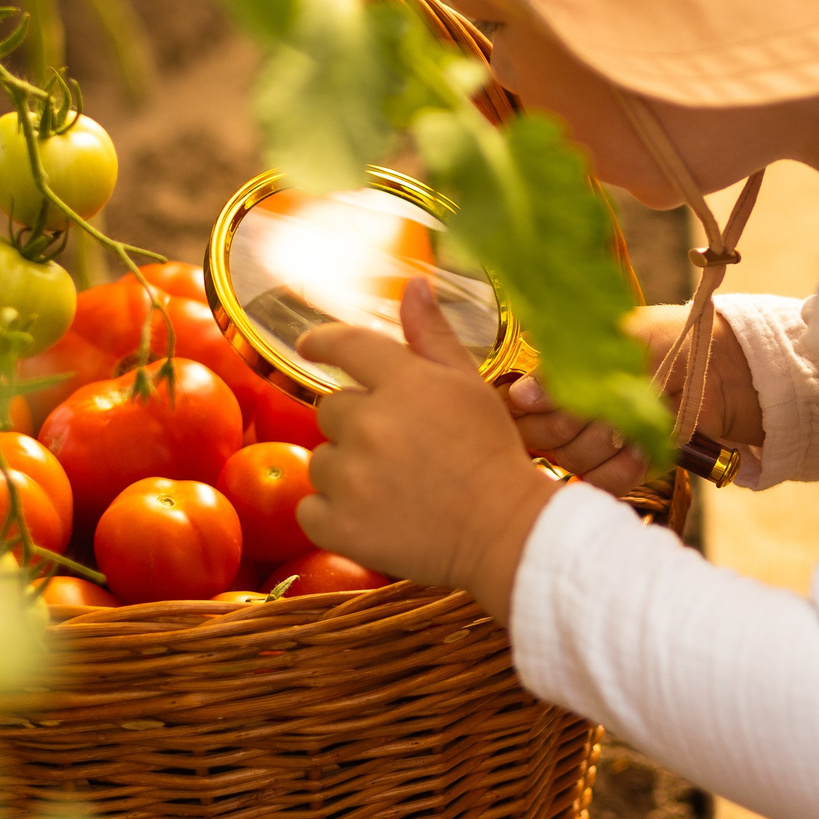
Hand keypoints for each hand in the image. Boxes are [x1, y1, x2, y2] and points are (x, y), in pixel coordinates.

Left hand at [295, 279, 560, 620]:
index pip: (345, 345)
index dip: (322, 341)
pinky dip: (332, 514)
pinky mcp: (340, 525)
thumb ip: (432, 337)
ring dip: (345, 471)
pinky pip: (310, 508)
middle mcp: (371, 424)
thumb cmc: (493, 456)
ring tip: (393, 488)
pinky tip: (371, 518)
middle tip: (400, 450)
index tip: (310, 345)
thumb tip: (413, 284)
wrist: (507, 533)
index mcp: (405, 382)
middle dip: (358, 425)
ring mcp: (352, 477)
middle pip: (330, 409)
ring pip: (320, 461)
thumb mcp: (470, 386)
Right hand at [507, 306, 762, 491]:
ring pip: (573, 461)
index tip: (548, 400)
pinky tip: (639, 450)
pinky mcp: (622, 469)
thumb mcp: (610, 344)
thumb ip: (562, 371)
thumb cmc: (663, 341)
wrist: (721, 367)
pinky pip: (603, 484)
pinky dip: (621, 469)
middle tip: (602, 404)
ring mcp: (594, 443)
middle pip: (541, 439)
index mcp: (556, 375)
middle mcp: (567, 412)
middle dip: (571, 422)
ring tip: (629, 423)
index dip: (531, 410)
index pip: (516, 407)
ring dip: (603, 443)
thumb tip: (518, 398)